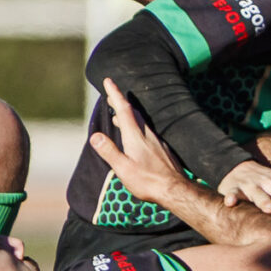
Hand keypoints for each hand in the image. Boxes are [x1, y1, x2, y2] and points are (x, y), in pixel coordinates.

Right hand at [91, 79, 207, 212]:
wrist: (174, 189)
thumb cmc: (148, 181)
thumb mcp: (123, 168)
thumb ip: (109, 151)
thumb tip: (95, 135)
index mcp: (135, 137)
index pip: (123, 110)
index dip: (115, 94)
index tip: (108, 80)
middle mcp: (147, 135)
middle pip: (132, 113)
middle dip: (120, 102)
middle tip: (110, 94)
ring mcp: (156, 141)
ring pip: (140, 122)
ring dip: (128, 115)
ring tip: (117, 113)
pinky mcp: (161, 148)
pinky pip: (146, 130)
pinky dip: (136, 126)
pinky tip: (134, 134)